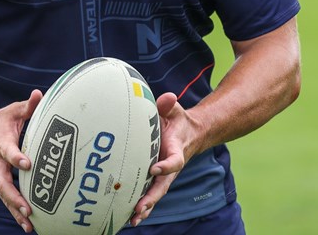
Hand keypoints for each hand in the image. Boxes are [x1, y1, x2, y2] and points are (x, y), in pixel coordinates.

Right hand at [0, 90, 42, 232]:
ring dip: (15, 209)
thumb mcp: (13, 111)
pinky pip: (6, 200)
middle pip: (3, 182)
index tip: (27, 163)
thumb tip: (39, 94)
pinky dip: (15, 212)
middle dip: (14, 195)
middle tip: (27, 207)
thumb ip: (28, 106)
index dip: (17, 157)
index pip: (9, 152)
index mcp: (2, 144)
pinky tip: (27, 225)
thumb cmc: (0, 121)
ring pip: (4, 195)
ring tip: (29, 223)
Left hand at [130, 92, 198, 226]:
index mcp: (176, 150)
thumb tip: (168, 97)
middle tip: (139, 207)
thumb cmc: (177, 121)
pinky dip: (141, 206)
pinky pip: (148, 194)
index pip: (174, 161)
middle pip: (163, 186)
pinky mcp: (155, 178)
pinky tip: (128, 218)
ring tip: (133, 219)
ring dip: (145, 207)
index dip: (166, 166)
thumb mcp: (175, 110)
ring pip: (155, 194)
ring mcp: (163, 175)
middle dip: (151, 197)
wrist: (189, 134)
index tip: (155, 168)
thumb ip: (169, 105)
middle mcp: (170, 167)